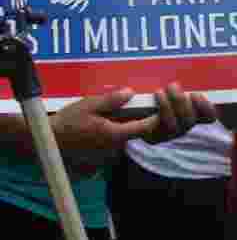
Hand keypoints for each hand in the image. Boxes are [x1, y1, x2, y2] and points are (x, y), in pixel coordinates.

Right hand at [49, 84, 215, 172]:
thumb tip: (130, 92)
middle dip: (174, 114)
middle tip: (177, 92)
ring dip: (171, 118)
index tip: (170, 94)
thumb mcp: (87, 107)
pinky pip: (148, 136)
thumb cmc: (69, 123)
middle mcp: (125, 144)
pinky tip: (164, 107)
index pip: (151, 126)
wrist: (55, 141)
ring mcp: (125, 146)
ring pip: (158, 137)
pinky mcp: (123, 145)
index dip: (165, 111)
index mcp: (117, 135)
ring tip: (176, 96)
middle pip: (161, 135)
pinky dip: (160, 123)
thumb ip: (110, 101)